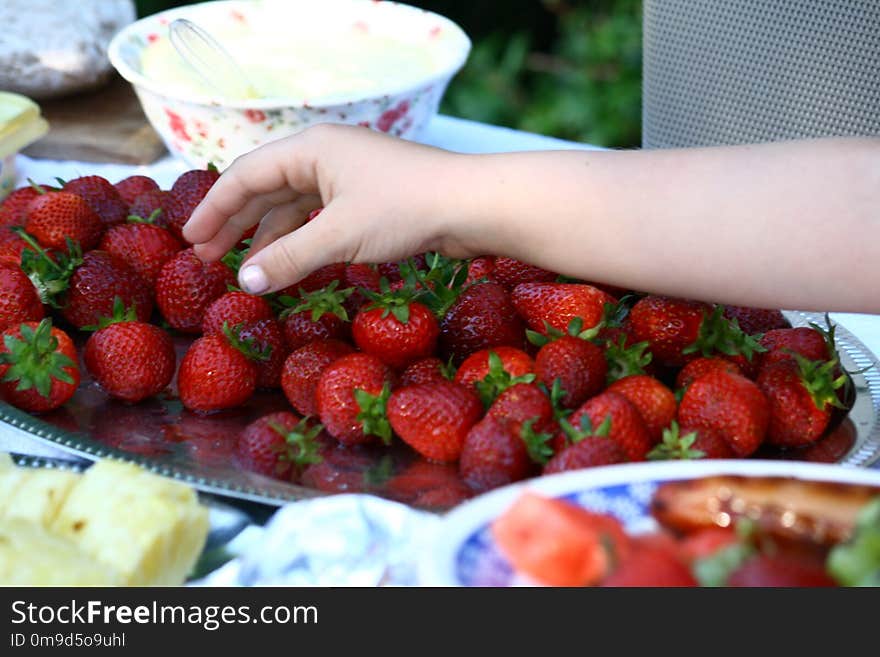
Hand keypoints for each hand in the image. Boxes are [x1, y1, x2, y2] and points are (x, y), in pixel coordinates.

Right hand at [183, 123, 478, 293]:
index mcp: (311, 149)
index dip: (215, 209)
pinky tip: (288, 264)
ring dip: (268, 237)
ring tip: (245, 269)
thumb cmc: (405, 208)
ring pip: (293, 206)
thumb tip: (246, 283)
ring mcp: (347, 178)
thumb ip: (290, 258)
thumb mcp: (340, 235)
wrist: (472, 205)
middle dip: (237, 224)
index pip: (246, 175)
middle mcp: (325, 156)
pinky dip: (300, 241)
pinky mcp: (367, 200)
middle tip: (208, 258)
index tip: (190, 240)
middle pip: (266, 189)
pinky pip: (319, 219)